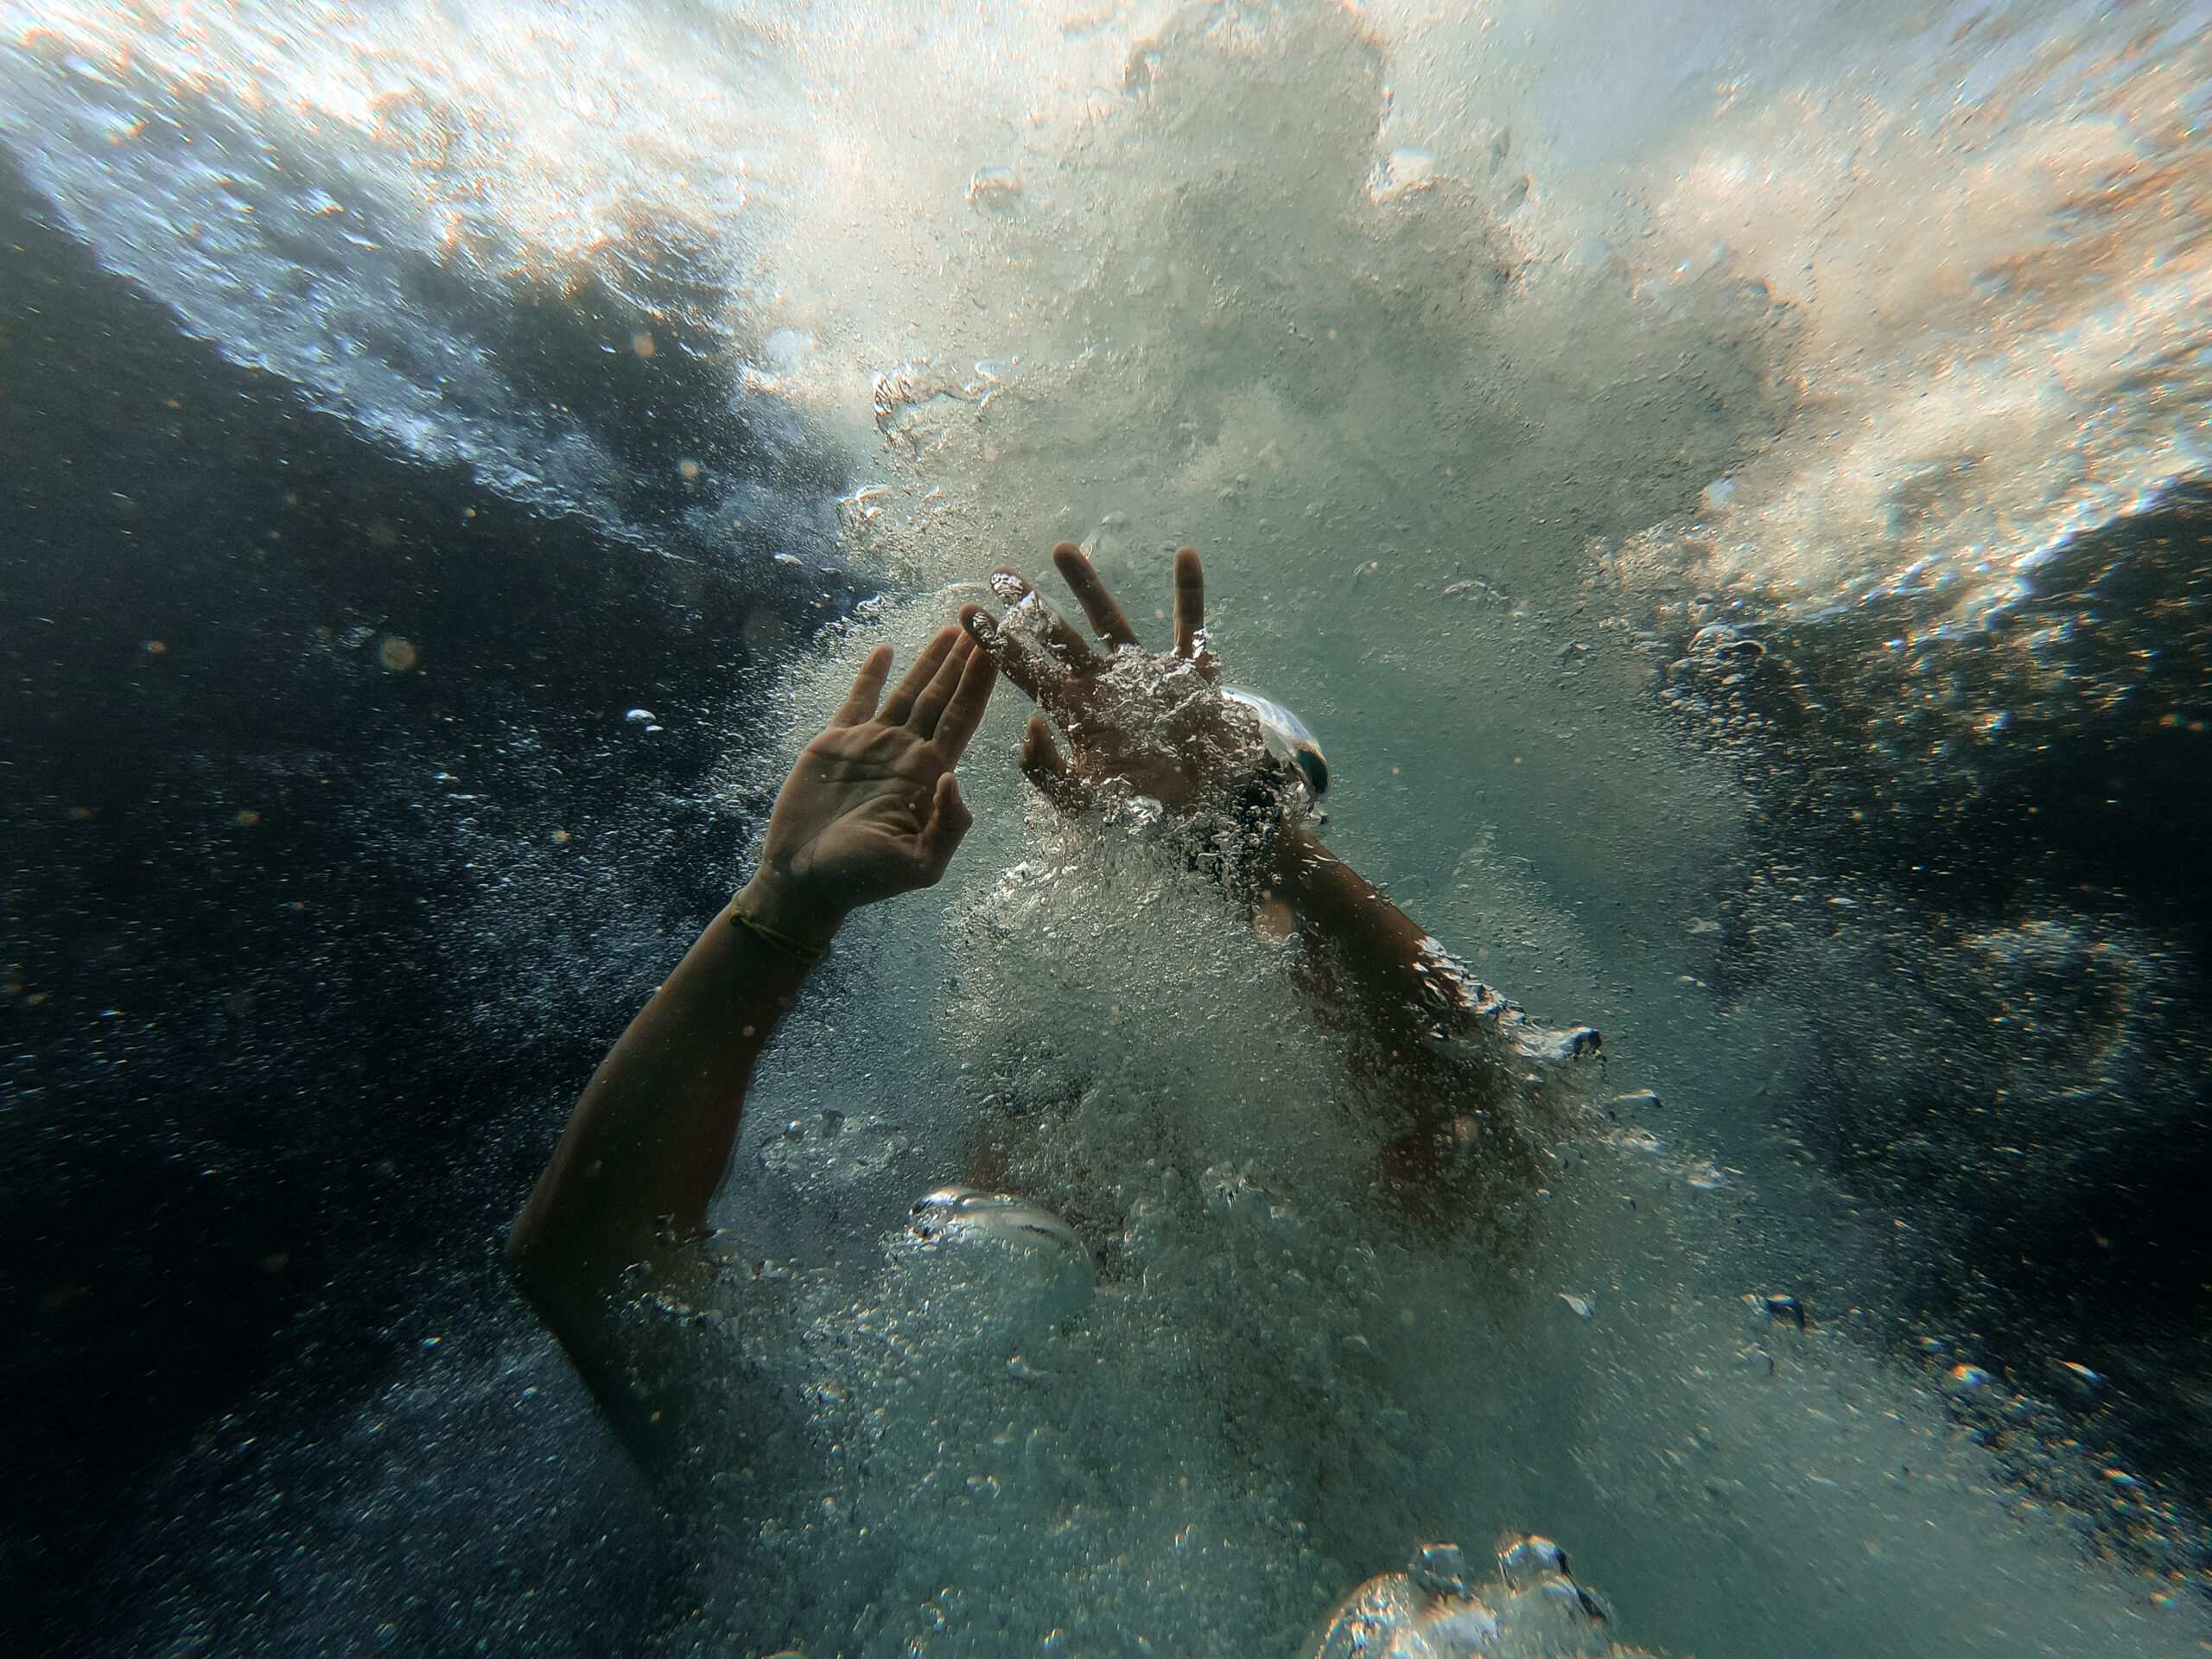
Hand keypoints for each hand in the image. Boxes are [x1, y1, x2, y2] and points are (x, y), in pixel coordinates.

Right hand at [737, 628, 995, 946]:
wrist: (804, 882)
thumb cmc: (861, 880)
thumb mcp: (918, 866)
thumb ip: (946, 827)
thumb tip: (952, 778)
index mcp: (931, 776)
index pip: (964, 717)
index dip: (981, 680)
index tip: (999, 644)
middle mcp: (907, 753)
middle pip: (943, 695)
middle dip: (963, 658)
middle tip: (984, 619)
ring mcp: (873, 745)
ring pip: (908, 691)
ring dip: (929, 660)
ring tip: (952, 628)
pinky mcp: (836, 743)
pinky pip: (858, 700)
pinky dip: (871, 674)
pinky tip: (886, 650)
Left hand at [960, 544, 1250, 812]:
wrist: (1206, 804)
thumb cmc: (1144, 802)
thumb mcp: (1084, 800)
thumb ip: (1047, 772)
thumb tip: (1027, 726)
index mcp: (1076, 709)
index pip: (1026, 672)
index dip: (997, 644)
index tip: (966, 613)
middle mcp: (1103, 683)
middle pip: (1058, 636)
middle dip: (1029, 604)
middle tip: (999, 572)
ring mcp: (1143, 671)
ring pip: (1110, 619)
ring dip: (1086, 586)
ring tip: (1060, 549)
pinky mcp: (1188, 671)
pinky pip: (1190, 626)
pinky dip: (1190, 594)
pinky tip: (1185, 557)